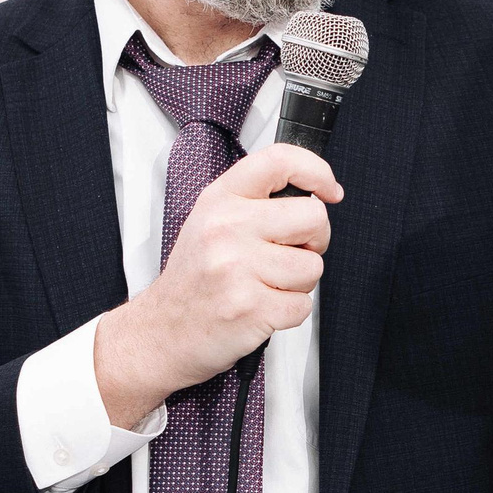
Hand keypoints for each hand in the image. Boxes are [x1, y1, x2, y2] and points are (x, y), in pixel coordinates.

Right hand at [93, 145, 342, 427]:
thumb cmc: (194, 279)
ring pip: (313, 266)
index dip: (316, 170)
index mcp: (220, 200)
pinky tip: (261, 308)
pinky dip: (289, 312)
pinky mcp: (251, 308)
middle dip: (313, 240)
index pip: (279, 160)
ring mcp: (237, 269)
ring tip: (265, 285)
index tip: (329, 190)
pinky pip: (303, 305)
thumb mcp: (210, 222)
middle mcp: (227, 228)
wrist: (162, 331)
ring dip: (299, 282)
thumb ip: (254, 202)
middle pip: (313, 217)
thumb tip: (315, 193)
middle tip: (288, 253)